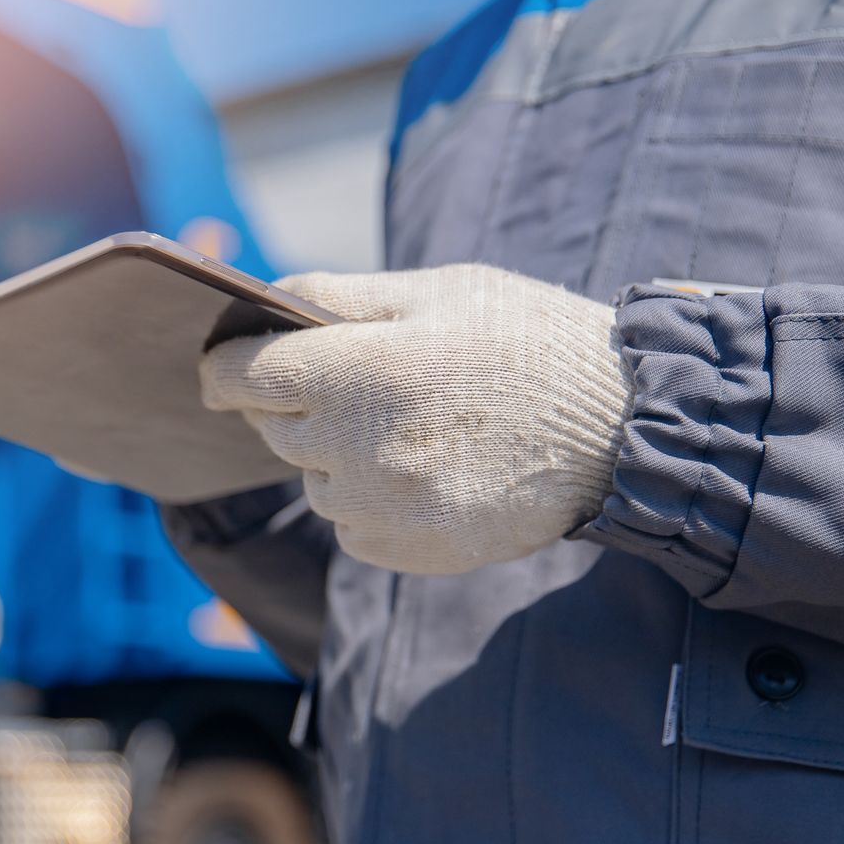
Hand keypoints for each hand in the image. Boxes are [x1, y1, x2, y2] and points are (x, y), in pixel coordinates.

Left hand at [200, 263, 630, 574]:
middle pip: (273, 426)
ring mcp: (379, 508)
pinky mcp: (405, 550)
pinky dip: (368, 501)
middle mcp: (356, 447)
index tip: (224, 364)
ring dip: (336, 454)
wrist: (619, 431)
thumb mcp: (437, 292)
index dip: (225, 365)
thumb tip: (261, 302)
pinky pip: (349, 526)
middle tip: (356, 382)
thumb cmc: (525, 344)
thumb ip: (338, 296)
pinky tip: (426, 471)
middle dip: (293, 402)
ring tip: (411, 426)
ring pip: (313, 479)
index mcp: (358, 371)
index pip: (241, 376)